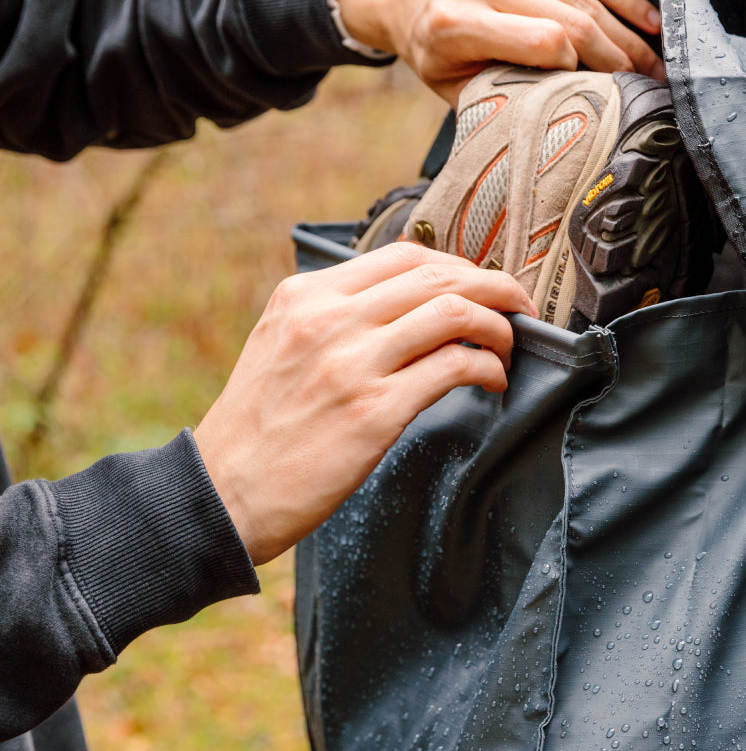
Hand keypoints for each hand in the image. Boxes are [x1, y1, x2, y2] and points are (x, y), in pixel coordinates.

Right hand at [193, 243, 536, 564]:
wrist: (221, 494)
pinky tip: (493, 380)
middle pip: (438, 276)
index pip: (403, 256)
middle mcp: (329, 319)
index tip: (480, 285)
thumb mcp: (279, 343)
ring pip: (454, 312)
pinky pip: (454, 367)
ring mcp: (353, 363)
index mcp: (306, 296)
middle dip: (493, 286)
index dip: (457, 265)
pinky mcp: (375, 410)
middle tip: (518, 306)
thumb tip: (405, 303)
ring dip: (498, 326)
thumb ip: (333, 315)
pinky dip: (488, 367)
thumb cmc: (258, 426)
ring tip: (509, 346)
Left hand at [337, 0, 663, 102]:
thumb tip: (570, 106)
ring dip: (627, 27)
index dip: (583, 68)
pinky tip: (644, 17)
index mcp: (454, 22)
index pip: (545, 42)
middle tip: (649, 82)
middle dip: (620, 54)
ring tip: (654, 57)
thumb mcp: (455, 84)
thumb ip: (504, 92)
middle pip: (572, 17)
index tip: (603, 91)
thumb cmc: (431, 42)